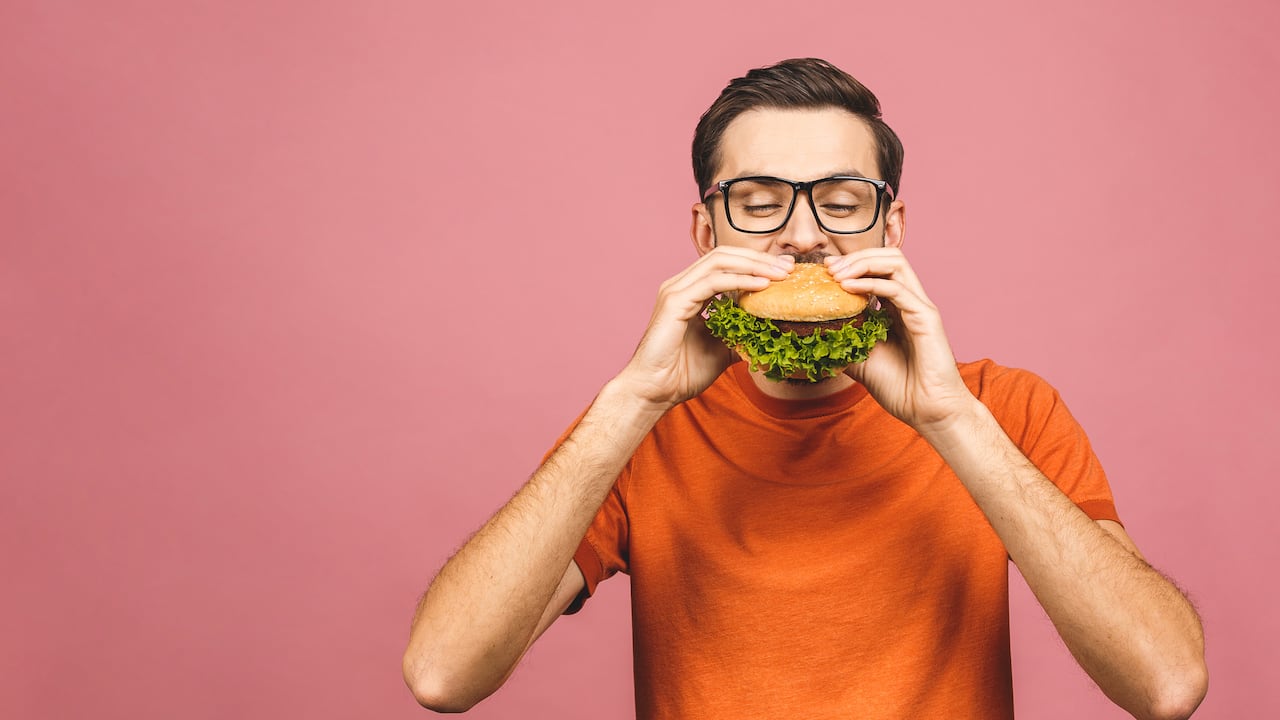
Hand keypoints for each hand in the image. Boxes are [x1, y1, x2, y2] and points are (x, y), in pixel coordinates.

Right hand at [617, 248, 793, 409]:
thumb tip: (770, 332)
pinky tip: (761, 286)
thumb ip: (741, 335)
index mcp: (690, 291)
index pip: (726, 264)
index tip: (785, 271)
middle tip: (789, 267)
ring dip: (754, 266)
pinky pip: (713, 283)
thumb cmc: (682, 372)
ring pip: (720, 262)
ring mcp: (676, 290)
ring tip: (780, 275)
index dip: (756, 263)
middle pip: (725, 255)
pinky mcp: (675, 302)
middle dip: (759, 259)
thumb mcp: (723, 349)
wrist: (655, 391)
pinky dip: (740, 281)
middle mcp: (681, 284)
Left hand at [825, 249, 973, 431]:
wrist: (926, 411)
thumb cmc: (899, 387)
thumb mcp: (859, 360)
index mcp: (896, 308)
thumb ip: (842, 342)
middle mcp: (909, 301)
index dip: (850, 264)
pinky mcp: (926, 317)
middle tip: (828, 268)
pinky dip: (870, 283)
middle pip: (887, 257)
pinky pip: (897, 289)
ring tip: (837, 274)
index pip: (876, 269)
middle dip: (855, 257)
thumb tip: (811, 335)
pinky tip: (848, 287)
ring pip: (895, 262)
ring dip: (862, 263)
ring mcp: (919, 306)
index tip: (824, 269)